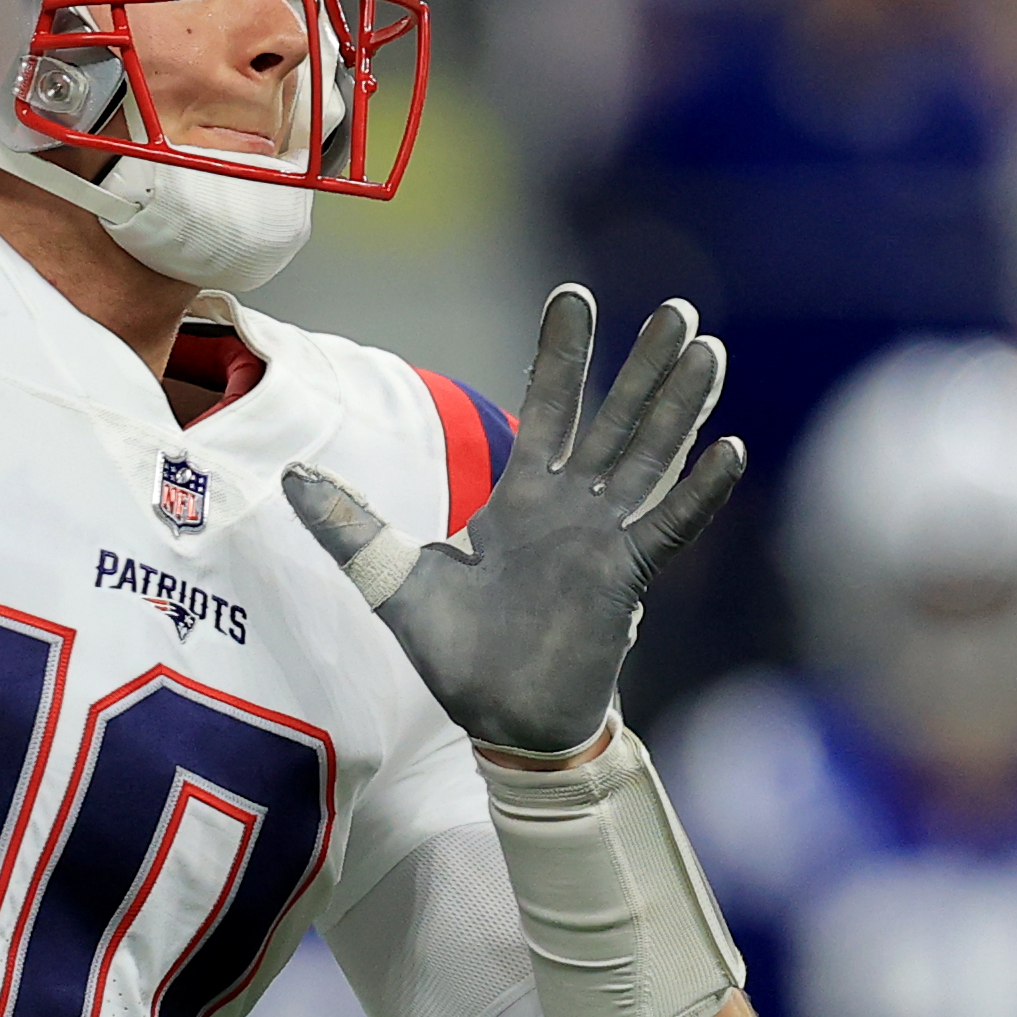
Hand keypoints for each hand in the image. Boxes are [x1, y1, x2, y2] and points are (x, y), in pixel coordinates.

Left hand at [281, 285, 741, 758]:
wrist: (500, 721)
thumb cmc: (458, 655)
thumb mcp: (392, 580)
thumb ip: (349, 527)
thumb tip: (288, 478)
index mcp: (521, 499)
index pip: (547, 408)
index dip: (561, 354)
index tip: (574, 296)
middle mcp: (571, 508)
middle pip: (614, 418)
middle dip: (643, 363)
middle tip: (678, 306)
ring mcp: (605, 540)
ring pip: (650, 456)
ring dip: (678, 405)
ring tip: (707, 349)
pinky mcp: (627, 580)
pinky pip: (669, 527)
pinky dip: (698, 492)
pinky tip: (729, 448)